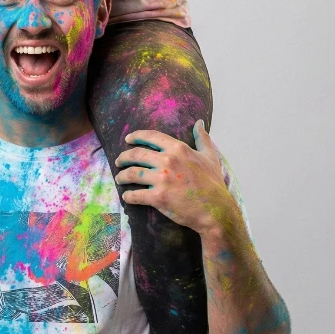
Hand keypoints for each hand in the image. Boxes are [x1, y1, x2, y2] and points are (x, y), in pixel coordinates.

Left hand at [114, 121, 239, 235]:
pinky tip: (126, 196)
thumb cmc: (213, 183)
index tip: (128, 139)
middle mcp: (168, 161)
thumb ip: (202, 138)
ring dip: (122, 176)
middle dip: (123, 157)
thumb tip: (199, 122)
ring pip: (132, 174)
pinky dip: (128, 196)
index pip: (151, 136)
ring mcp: (162, 179)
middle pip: (136, 154)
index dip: (136, 136)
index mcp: (178, 149)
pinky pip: (136, 195)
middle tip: (119, 161)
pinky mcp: (158, 198)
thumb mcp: (210, 156)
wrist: (216, 210)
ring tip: (119, 178)